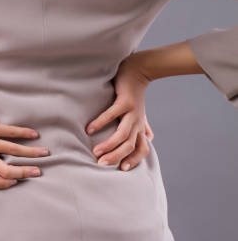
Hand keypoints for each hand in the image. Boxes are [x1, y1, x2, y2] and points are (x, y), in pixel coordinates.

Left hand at [0, 89, 50, 188]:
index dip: (2, 184)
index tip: (14, 182)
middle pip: (4, 170)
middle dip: (23, 172)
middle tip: (37, 172)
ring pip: (13, 151)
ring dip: (31, 153)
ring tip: (45, 153)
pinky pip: (12, 132)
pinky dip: (25, 133)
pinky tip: (35, 135)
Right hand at [85, 52, 153, 170]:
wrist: (139, 71)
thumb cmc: (134, 94)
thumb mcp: (139, 113)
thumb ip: (144, 126)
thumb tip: (150, 138)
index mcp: (139, 127)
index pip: (142, 149)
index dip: (134, 160)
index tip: (121, 169)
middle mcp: (137, 123)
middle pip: (130, 146)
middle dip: (116, 157)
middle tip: (101, 165)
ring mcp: (132, 113)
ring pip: (123, 134)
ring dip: (109, 145)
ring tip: (95, 152)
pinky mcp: (125, 101)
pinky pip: (112, 115)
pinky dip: (101, 123)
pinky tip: (89, 129)